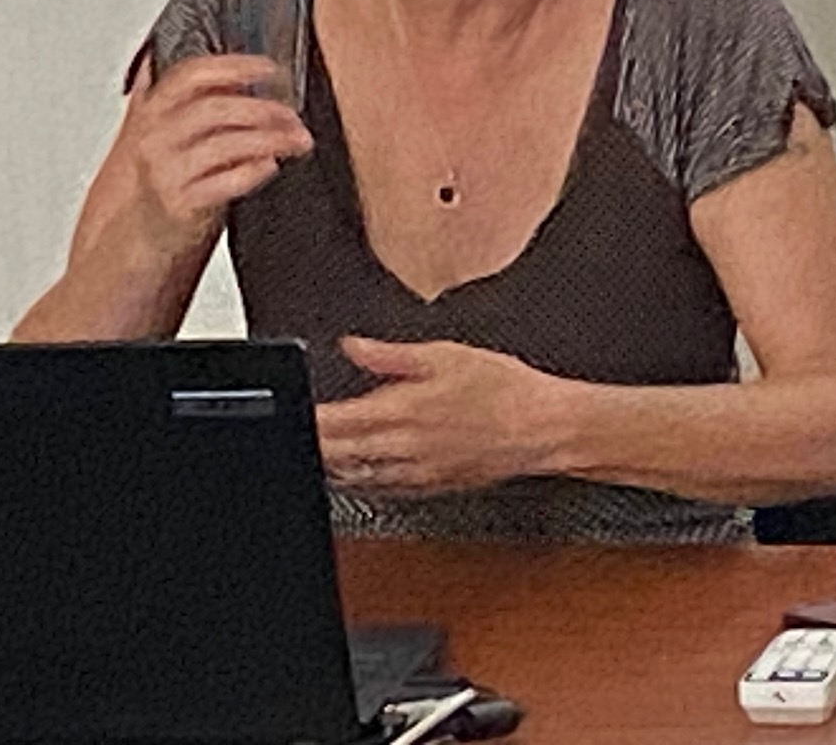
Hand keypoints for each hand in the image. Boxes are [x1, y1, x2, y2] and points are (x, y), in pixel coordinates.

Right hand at [117, 53, 311, 257]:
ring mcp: (165, 172)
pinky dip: (252, 171)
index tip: (269, 68)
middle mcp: (155, 138)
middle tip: (292, 116)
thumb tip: (240, 75)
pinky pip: (223, 182)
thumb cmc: (163, 181)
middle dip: (262, 109)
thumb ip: (195, 102)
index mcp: (152, 111)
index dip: (232, 66)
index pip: (190, 75)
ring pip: (224, 144)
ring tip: (296, 140)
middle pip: (214, 108)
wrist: (134, 239)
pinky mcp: (179, 205)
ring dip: (269, 139)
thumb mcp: (169, 135)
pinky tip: (270, 165)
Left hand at [316, 337, 568, 495]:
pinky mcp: (431, 486)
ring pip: (357, 477)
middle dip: (314, 446)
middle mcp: (404, 448)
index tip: (293, 412)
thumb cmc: (502, 388)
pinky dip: (361, 482)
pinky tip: (355, 474)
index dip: (309, 420)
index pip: (336, 422)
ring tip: (317, 454)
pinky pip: (383, 490)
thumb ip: (390, 355)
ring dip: (332, 467)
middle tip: (294, 435)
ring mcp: (416, 472)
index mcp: (402, 411)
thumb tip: (351, 346)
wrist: (542, 427)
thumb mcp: (444, 354)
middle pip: (338, 455)